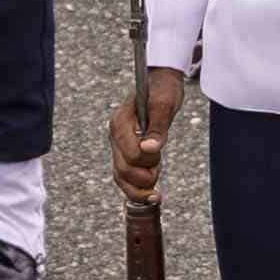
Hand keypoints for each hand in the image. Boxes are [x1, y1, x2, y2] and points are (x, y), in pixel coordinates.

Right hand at [111, 65, 187, 201]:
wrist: (161, 84)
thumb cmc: (162, 90)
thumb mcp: (164, 104)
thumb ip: (157, 127)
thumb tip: (151, 148)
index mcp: (120, 122)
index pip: (131, 153)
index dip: (148, 159)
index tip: (159, 153)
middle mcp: (116, 136)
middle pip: (123, 169)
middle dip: (144, 176)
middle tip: (159, 169)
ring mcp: (119, 146)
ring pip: (121, 178)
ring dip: (139, 187)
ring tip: (156, 190)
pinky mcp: (126, 153)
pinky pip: (125, 178)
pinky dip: (136, 189)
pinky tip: (150, 195)